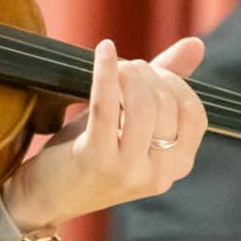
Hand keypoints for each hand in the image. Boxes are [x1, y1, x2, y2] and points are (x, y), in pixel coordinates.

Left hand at [2, 35, 207, 233]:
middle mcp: (159, 175)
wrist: (44, 197)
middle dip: (146, 74)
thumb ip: (164, 88)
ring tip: (114, 66)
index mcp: (177, 167)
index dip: (174, 84)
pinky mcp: (96, 160)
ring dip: (128, 74)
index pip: (194, 113)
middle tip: (125, 68)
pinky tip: (103, 51)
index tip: (150, 73)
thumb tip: (195, 44)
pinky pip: (107, 106)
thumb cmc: (90, 152)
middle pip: (168, 105)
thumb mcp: (131, 123)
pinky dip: (106, 72)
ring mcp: (129, 171)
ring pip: (143, 104)